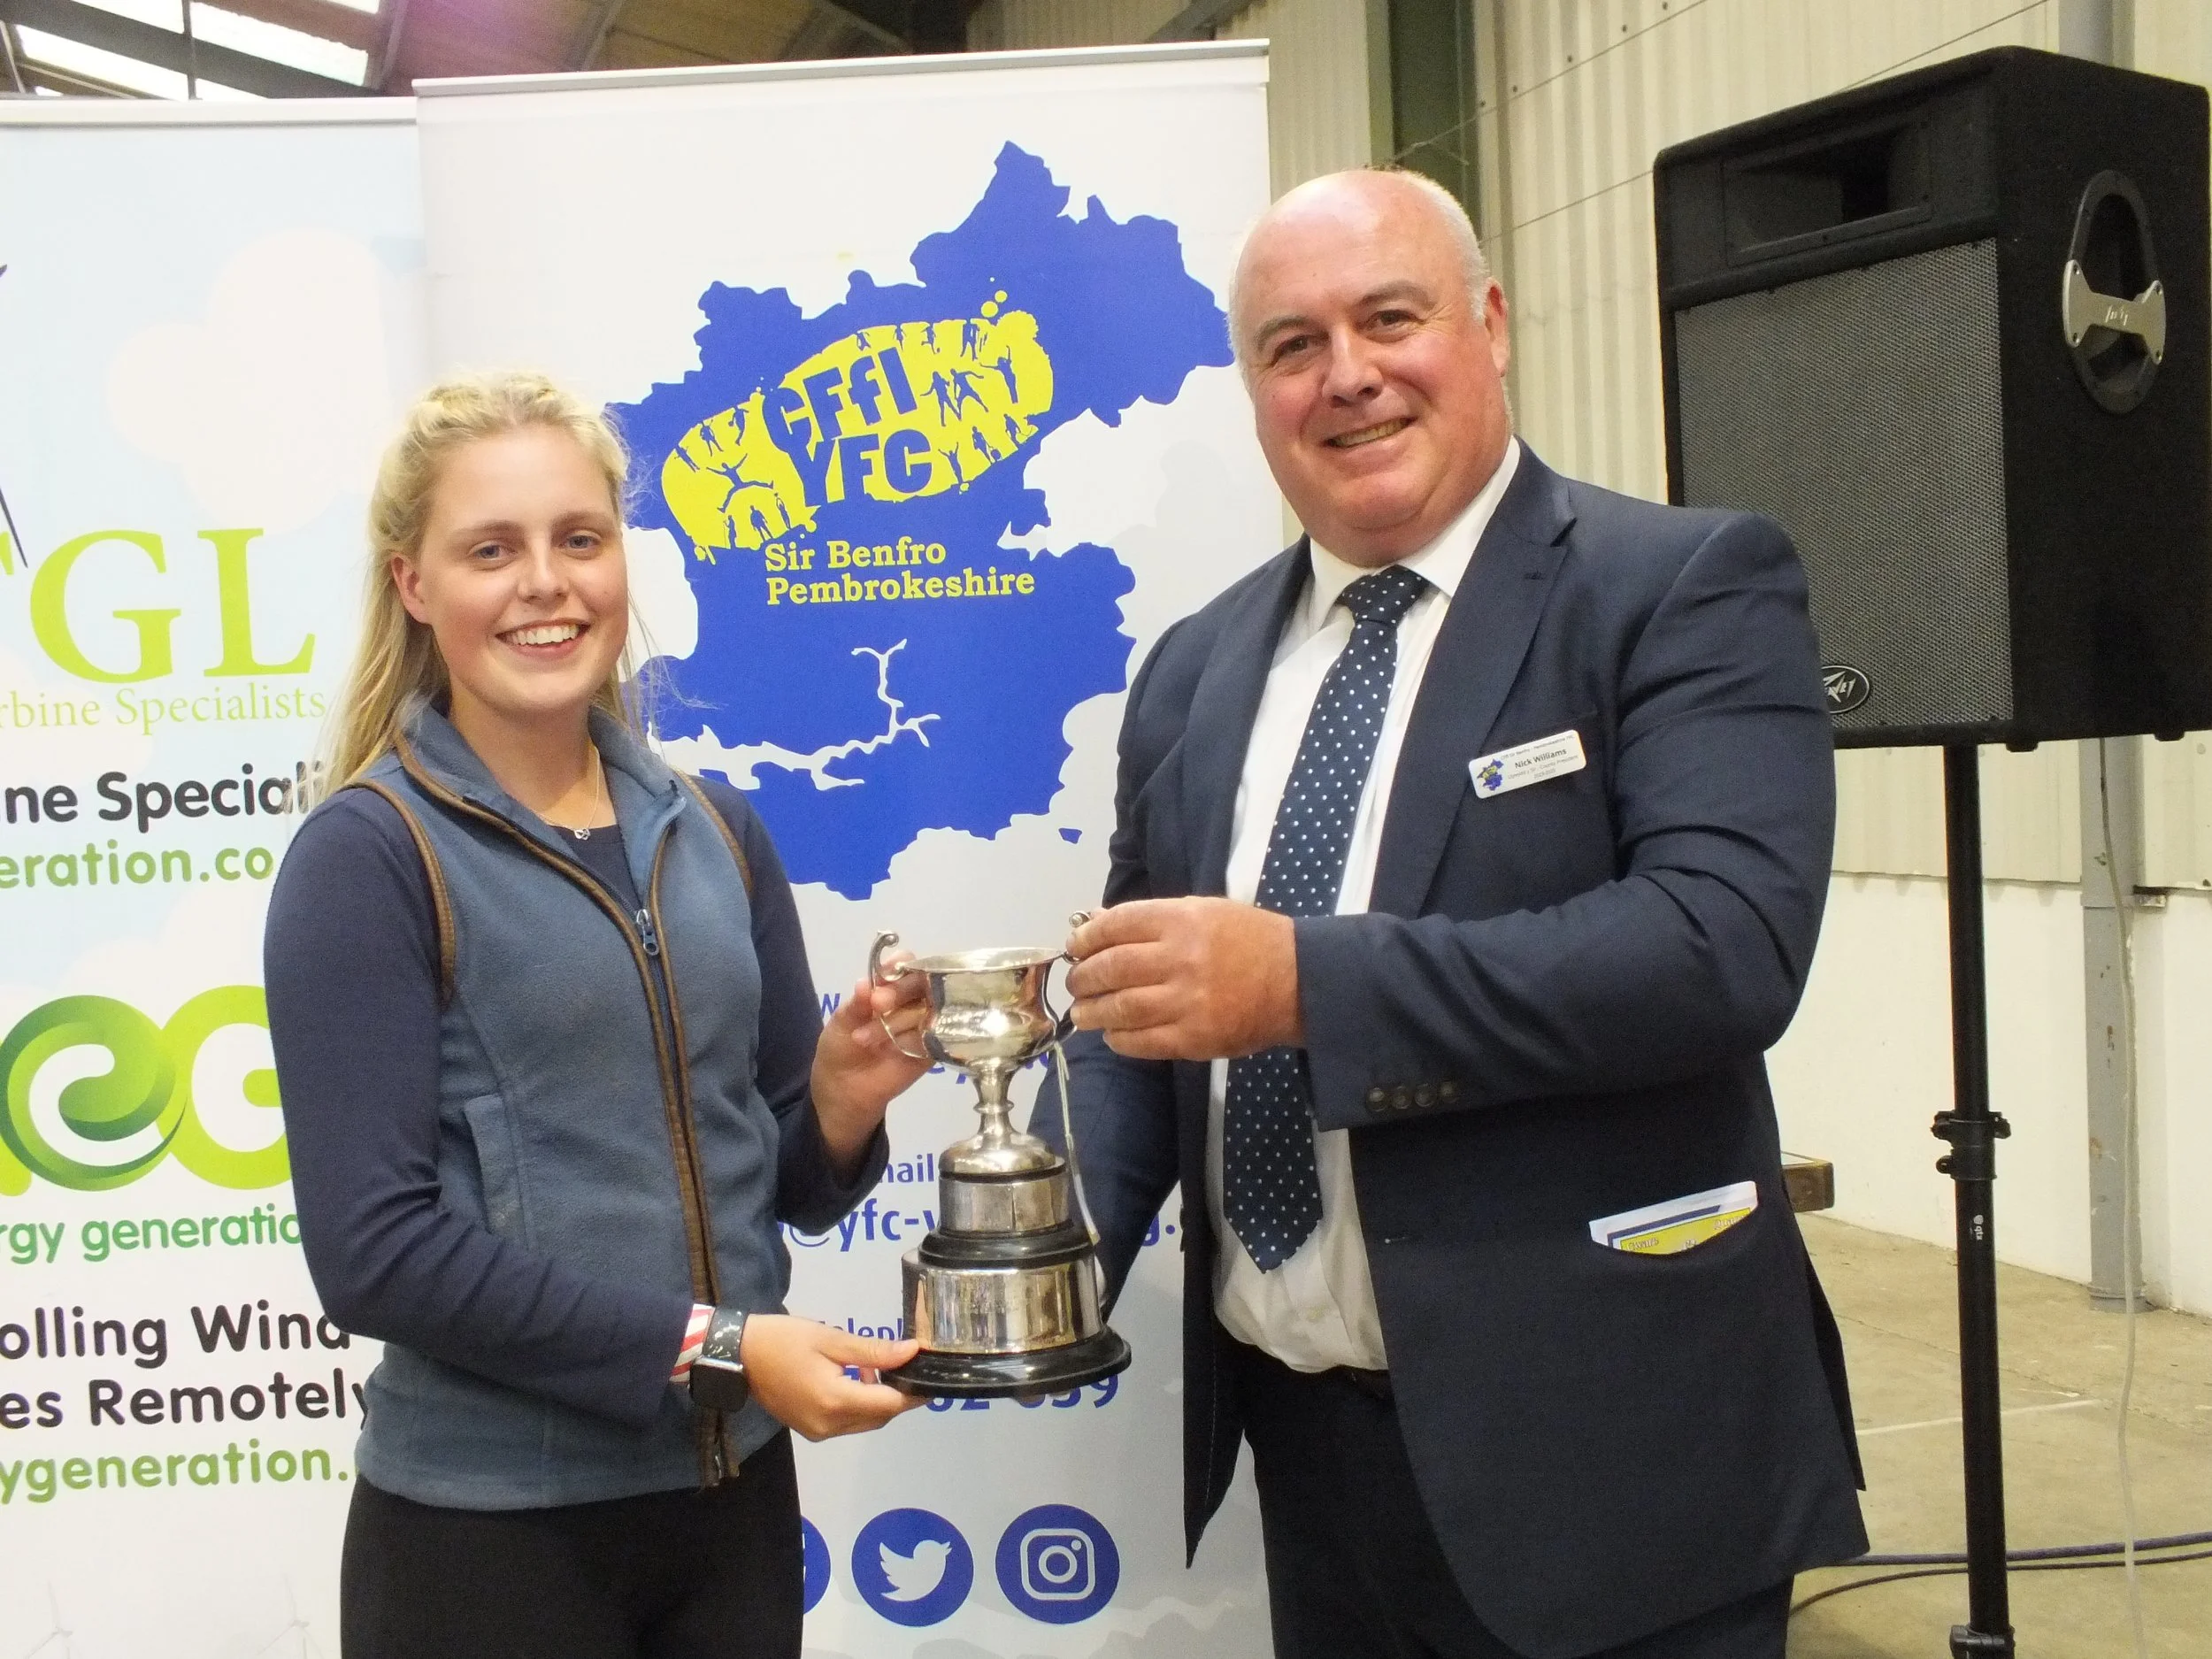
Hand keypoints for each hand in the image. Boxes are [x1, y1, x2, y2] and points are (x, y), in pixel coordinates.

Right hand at [739, 1314, 925, 1439]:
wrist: (738, 1356)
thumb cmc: (783, 1340)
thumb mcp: (831, 1340)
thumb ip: (874, 1350)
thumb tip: (911, 1352)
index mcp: (835, 1402)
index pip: (889, 1404)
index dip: (914, 1392)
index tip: (930, 1374)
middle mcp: (829, 1426)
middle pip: (879, 1416)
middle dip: (897, 1394)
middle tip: (904, 1364)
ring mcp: (818, 1432)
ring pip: (864, 1421)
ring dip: (877, 1398)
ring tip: (873, 1365)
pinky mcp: (810, 1429)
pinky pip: (846, 1422)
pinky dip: (858, 1404)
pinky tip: (853, 1377)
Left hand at [811, 960, 930, 1175]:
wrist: (843, 1090)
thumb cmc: (840, 1049)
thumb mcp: (841, 1023)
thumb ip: (856, 1004)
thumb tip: (865, 983)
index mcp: (889, 990)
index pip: (907, 966)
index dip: (901, 965)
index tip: (888, 971)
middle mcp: (910, 1004)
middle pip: (923, 984)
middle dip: (900, 991)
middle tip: (877, 1004)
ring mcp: (923, 1026)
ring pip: (927, 1010)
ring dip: (898, 1020)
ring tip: (865, 1040)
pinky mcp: (931, 1050)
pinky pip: (933, 1037)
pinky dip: (914, 1039)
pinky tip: (895, 1047)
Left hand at [1065, 898, 1300, 1060]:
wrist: (1298, 982)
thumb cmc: (1249, 940)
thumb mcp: (1204, 911)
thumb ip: (1152, 919)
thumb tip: (1097, 923)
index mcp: (1182, 921)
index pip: (1116, 926)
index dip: (1086, 938)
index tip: (1075, 946)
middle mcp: (1181, 959)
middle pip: (1111, 968)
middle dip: (1083, 977)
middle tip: (1076, 983)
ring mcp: (1186, 1002)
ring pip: (1120, 1008)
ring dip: (1092, 1012)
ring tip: (1083, 1012)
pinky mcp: (1194, 1038)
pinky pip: (1142, 1042)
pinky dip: (1119, 1039)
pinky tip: (1112, 1034)